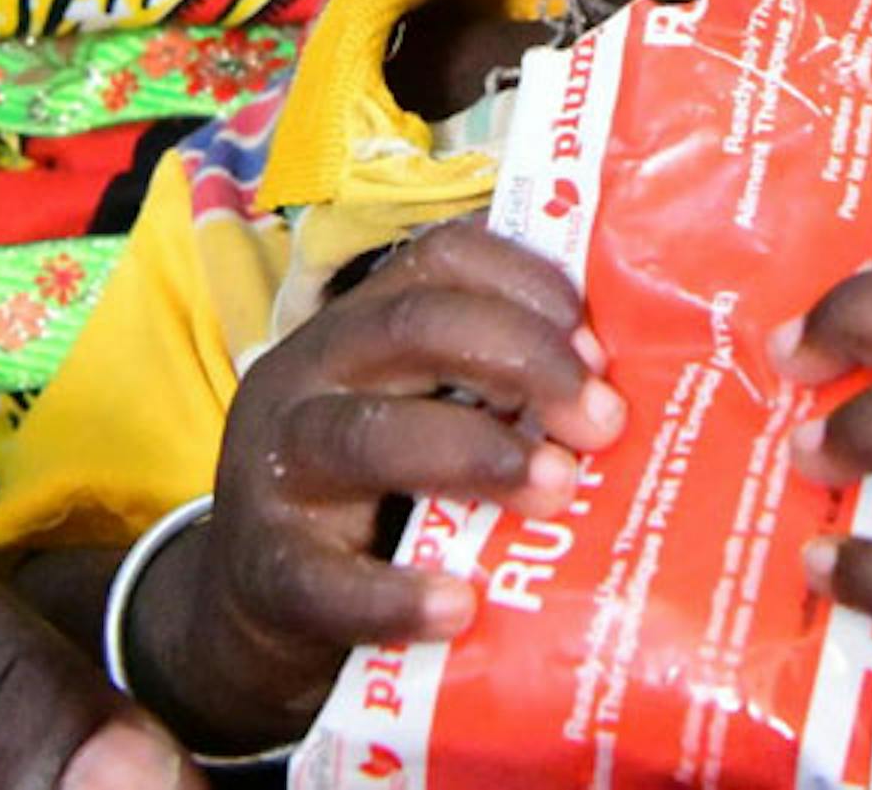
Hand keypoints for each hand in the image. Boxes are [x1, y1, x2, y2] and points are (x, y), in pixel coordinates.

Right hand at [125, 219, 626, 750]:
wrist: (253, 612)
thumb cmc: (375, 501)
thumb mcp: (425, 420)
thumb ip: (495, 395)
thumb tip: (618, 390)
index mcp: (359, 325)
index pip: (441, 259)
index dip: (527, 284)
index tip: (598, 345)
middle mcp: (310, 376)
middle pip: (414, 325)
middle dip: (525, 360)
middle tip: (603, 422)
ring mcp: (276, 471)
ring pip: (371, 437)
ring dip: (478, 456)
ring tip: (558, 490)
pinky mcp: (264, 572)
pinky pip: (327, 580)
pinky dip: (399, 595)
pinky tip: (462, 607)